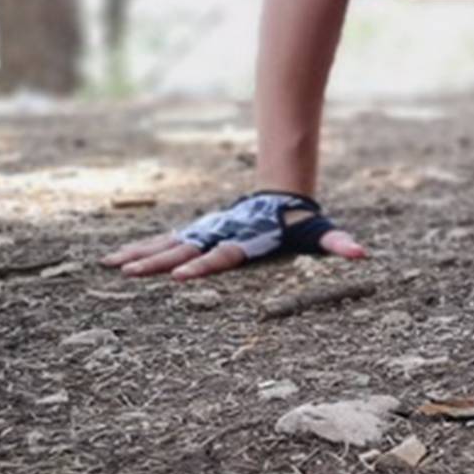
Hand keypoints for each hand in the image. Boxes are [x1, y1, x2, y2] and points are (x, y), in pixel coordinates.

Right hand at [100, 191, 365, 280]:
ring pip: (169, 244)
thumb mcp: (320, 235)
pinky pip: (164, 241)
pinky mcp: (197, 233)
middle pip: (187, 250)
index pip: (223, 256)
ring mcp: (205, 233)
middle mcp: (220, 235)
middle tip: (130, 273)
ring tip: (111, 265)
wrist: (282, 197)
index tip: (180, 275)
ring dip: (141, 255)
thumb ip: (338, 244)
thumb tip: (362, 254)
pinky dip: (140, 249)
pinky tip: (115, 260)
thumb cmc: (299, 226)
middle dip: (159, 262)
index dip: (203, 265)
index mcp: (245, 241)